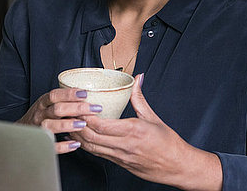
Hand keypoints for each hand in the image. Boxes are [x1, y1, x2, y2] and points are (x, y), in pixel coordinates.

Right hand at [17, 88, 101, 153]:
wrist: (21, 132)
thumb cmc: (40, 115)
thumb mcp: (47, 104)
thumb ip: (62, 99)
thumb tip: (83, 91)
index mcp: (43, 103)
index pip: (54, 95)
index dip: (69, 94)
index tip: (85, 93)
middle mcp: (40, 115)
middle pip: (57, 109)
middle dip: (77, 108)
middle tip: (94, 109)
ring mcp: (39, 129)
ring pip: (51, 126)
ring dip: (69, 124)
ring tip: (83, 124)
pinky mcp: (41, 143)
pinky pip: (51, 145)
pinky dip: (64, 146)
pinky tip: (75, 144)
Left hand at [71, 74, 221, 190]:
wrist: (177, 166)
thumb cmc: (168, 142)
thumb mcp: (152, 117)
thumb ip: (139, 98)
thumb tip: (137, 79)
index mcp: (133, 131)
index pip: (101, 125)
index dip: (86, 116)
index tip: (79, 106)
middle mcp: (124, 145)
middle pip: (91, 137)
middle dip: (77, 126)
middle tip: (69, 114)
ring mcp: (121, 157)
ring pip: (91, 148)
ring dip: (78, 137)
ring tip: (70, 125)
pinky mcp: (120, 164)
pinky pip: (98, 154)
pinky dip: (87, 146)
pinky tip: (80, 138)